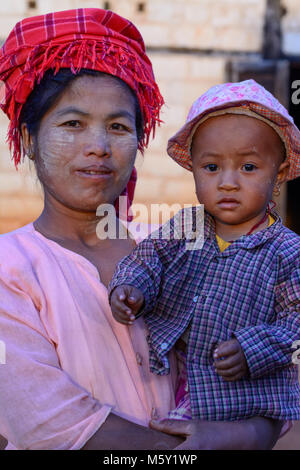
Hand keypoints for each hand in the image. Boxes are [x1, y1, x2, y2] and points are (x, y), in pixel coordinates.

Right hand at [110, 285, 143, 324]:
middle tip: (130, 312)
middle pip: (116, 304)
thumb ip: (134, 297)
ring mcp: (114, 307)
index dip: (120, 295)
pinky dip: (124, 321)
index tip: (122, 298)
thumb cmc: (133, 295)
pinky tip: (131, 323)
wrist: (130, 300)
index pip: (119, 292)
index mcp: (120, 290)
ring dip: (125, 317)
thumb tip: (131, 300)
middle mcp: (114, 299)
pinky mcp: (115, 314)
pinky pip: (118, 318)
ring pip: (117, 313)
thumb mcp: (136, 294)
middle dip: (123, 309)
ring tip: (133, 318)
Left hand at [149, 417, 281, 449]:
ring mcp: (201, 462)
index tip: (139, 449)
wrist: (242, 441)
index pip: (166, 457)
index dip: (156, 453)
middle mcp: (194, 460)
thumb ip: (171, 426)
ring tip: (173, 447)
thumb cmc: (216, 431)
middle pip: (171, 459)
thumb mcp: (193, 426)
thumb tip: (151, 422)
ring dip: (173, 453)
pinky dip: (182, 455)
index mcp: (190, 452)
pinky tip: (182, 450)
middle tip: (154, 448)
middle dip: (163, 453)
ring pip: (179, 461)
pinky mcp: (205, 464)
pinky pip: (187, 461)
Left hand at [213, 338, 248, 380]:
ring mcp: (243, 365)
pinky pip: (235, 377)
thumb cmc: (233, 347)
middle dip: (219, 365)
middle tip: (214, 364)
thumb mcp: (228, 343)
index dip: (221, 353)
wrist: (245, 352)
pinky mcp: (243, 372)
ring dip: (221, 372)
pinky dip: (227, 378)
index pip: (229, 350)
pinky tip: (222, 376)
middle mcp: (241, 356)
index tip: (214, 356)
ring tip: (216, 370)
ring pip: (231, 371)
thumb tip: (215, 353)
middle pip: (229, 363)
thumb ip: (221, 346)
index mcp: (237, 347)